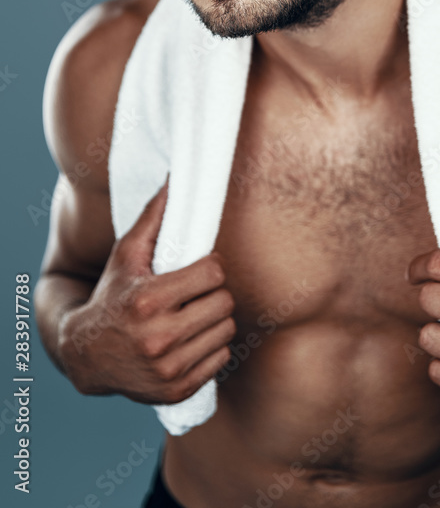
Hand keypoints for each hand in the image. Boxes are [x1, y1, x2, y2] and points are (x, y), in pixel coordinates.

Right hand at [60, 178, 235, 404]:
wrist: (87, 354)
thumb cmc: (112, 294)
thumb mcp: (126, 254)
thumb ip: (154, 216)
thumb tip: (176, 177)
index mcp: (148, 300)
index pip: (213, 272)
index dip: (208, 267)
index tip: (196, 270)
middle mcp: (158, 338)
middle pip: (224, 302)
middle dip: (212, 293)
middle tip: (195, 293)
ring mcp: (168, 369)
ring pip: (226, 330)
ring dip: (215, 319)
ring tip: (193, 314)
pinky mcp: (177, 390)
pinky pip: (221, 358)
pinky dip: (211, 346)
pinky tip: (190, 339)